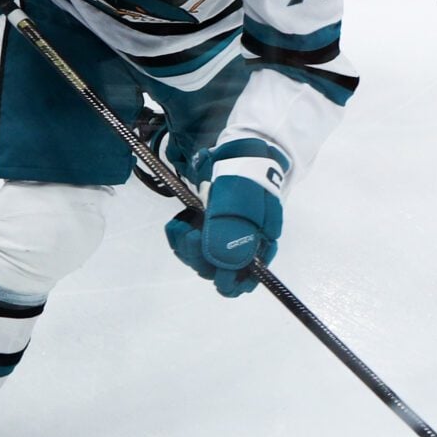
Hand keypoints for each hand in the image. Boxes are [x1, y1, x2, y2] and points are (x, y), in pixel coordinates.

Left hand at [165, 147, 285, 296]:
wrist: (237, 154)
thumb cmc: (245, 178)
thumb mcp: (239, 202)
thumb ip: (230, 231)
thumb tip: (221, 263)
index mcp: (258, 246)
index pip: (243, 282)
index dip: (228, 281)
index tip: (213, 265)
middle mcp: (241, 248)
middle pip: (217, 273)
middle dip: (199, 257)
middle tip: (192, 234)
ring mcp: (221, 239)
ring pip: (199, 261)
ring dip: (186, 247)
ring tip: (185, 224)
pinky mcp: (205, 231)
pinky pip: (186, 247)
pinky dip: (178, 237)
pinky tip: (180, 223)